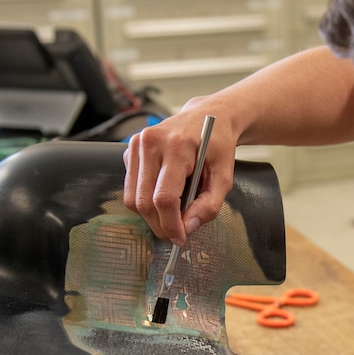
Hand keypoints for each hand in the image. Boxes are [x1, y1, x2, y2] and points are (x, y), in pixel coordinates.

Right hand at [123, 99, 236, 244]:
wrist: (207, 116)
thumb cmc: (217, 145)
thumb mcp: (224, 177)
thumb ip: (209, 205)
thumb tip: (187, 227)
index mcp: (177, 147)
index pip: (164, 198)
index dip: (171, 225)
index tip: (180, 238)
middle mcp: (151, 143)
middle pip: (144, 201)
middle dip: (159, 225)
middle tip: (175, 234)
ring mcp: (136, 144)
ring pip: (132, 197)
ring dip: (150, 215)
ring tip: (172, 214)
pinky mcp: (130, 149)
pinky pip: (130, 187)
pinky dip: (145, 199)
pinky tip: (163, 192)